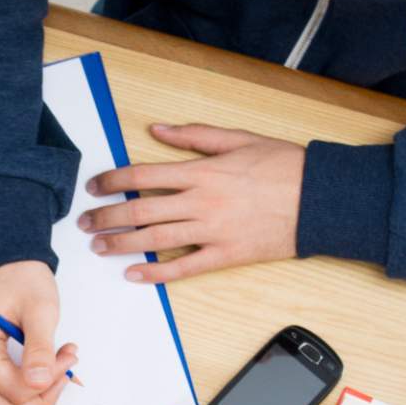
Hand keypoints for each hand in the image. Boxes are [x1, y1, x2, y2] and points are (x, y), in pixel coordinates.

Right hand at [0, 261, 76, 404]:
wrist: (4, 262)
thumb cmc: (19, 278)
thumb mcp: (40, 310)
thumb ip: (40, 349)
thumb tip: (40, 383)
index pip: (14, 390)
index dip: (49, 380)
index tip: (68, 355)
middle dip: (42, 396)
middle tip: (65, 367)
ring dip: (34, 396)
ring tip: (57, 365)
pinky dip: (25, 388)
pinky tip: (43, 367)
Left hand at [78, 122, 303, 282]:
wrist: (320, 199)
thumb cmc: (284, 166)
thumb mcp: (238, 139)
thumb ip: (194, 136)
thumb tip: (157, 129)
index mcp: (202, 171)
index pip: (142, 175)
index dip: (112, 181)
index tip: (93, 187)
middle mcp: (201, 202)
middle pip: (140, 210)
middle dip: (106, 216)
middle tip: (84, 222)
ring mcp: (212, 232)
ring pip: (154, 240)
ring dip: (121, 244)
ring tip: (99, 247)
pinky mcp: (226, 255)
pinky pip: (183, 268)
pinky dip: (156, 274)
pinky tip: (135, 275)